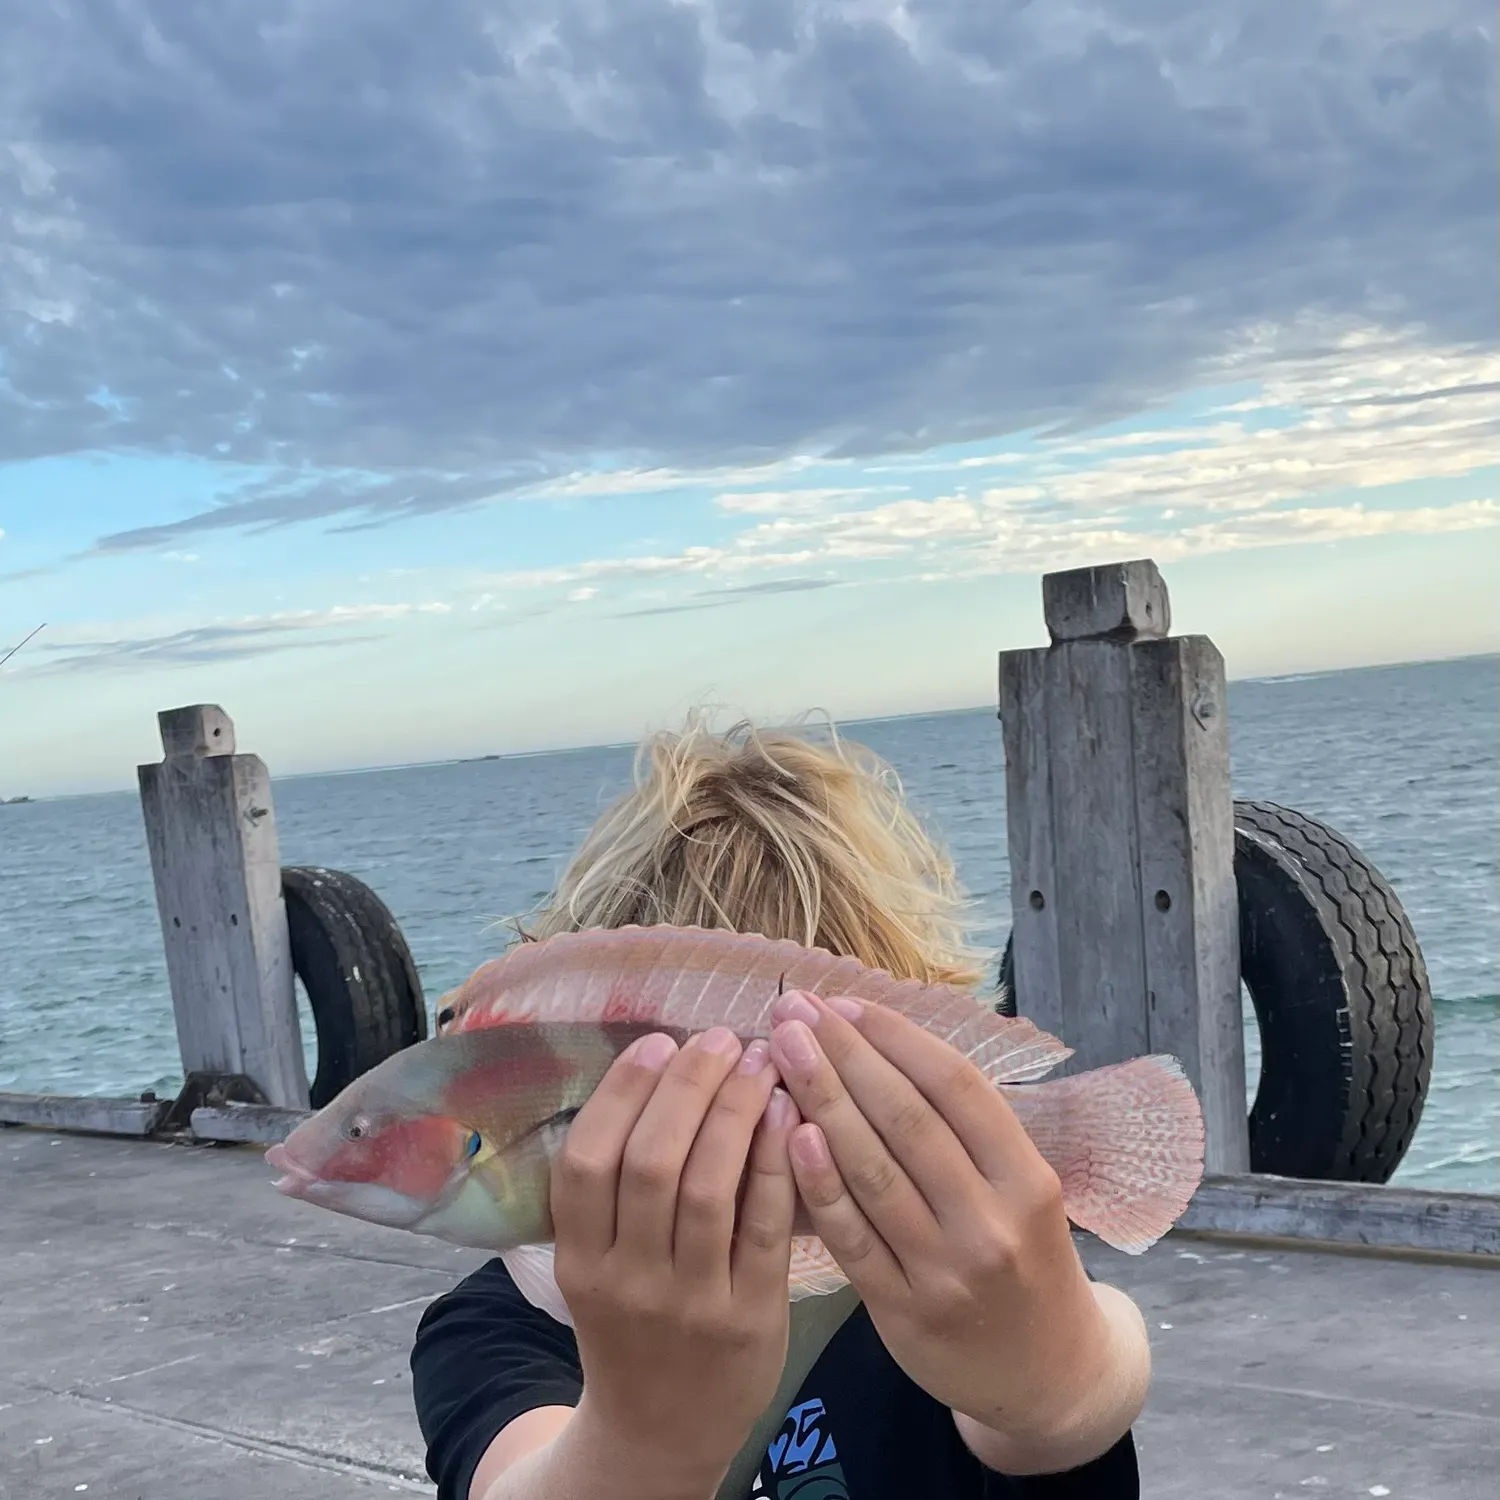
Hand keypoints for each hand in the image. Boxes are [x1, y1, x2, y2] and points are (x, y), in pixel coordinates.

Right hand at [548, 1027, 800, 1497]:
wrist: (660, 1436)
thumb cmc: (631, 1327)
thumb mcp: (596, 1268)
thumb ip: (614, 1191)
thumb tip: (660, 1069)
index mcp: (579, 1261)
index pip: (586, 1161)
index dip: (621, 1094)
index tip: (657, 1042)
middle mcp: (627, 1281)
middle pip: (651, 1162)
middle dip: (688, 1086)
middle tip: (718, 1038)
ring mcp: (690, 1302)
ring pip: (710, 1187)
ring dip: (736, 1110)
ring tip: (759, 1059)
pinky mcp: (750, 1317)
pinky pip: (765, 1225)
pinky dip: (778, 1161)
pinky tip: (792, 1112)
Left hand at [767, 991, 1149, 1472]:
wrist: (1049, 1375)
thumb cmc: (1025, 1258)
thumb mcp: (1024, 1190)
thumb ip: (967, 1131)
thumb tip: (885, 1040)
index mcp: (1028, 1178)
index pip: (955, 1087)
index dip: (895, 1037)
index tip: (844, 1002)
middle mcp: (992, 1221)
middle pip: (906, 1120)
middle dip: (844, 1055)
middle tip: (793, 1009)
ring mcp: (946, 1270)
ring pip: (874, 1171)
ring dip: (821, 1101)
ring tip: (780, 1052)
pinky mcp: (904, 1311)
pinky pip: (852, 1237)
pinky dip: (820, 1183)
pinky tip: (789, 1134)